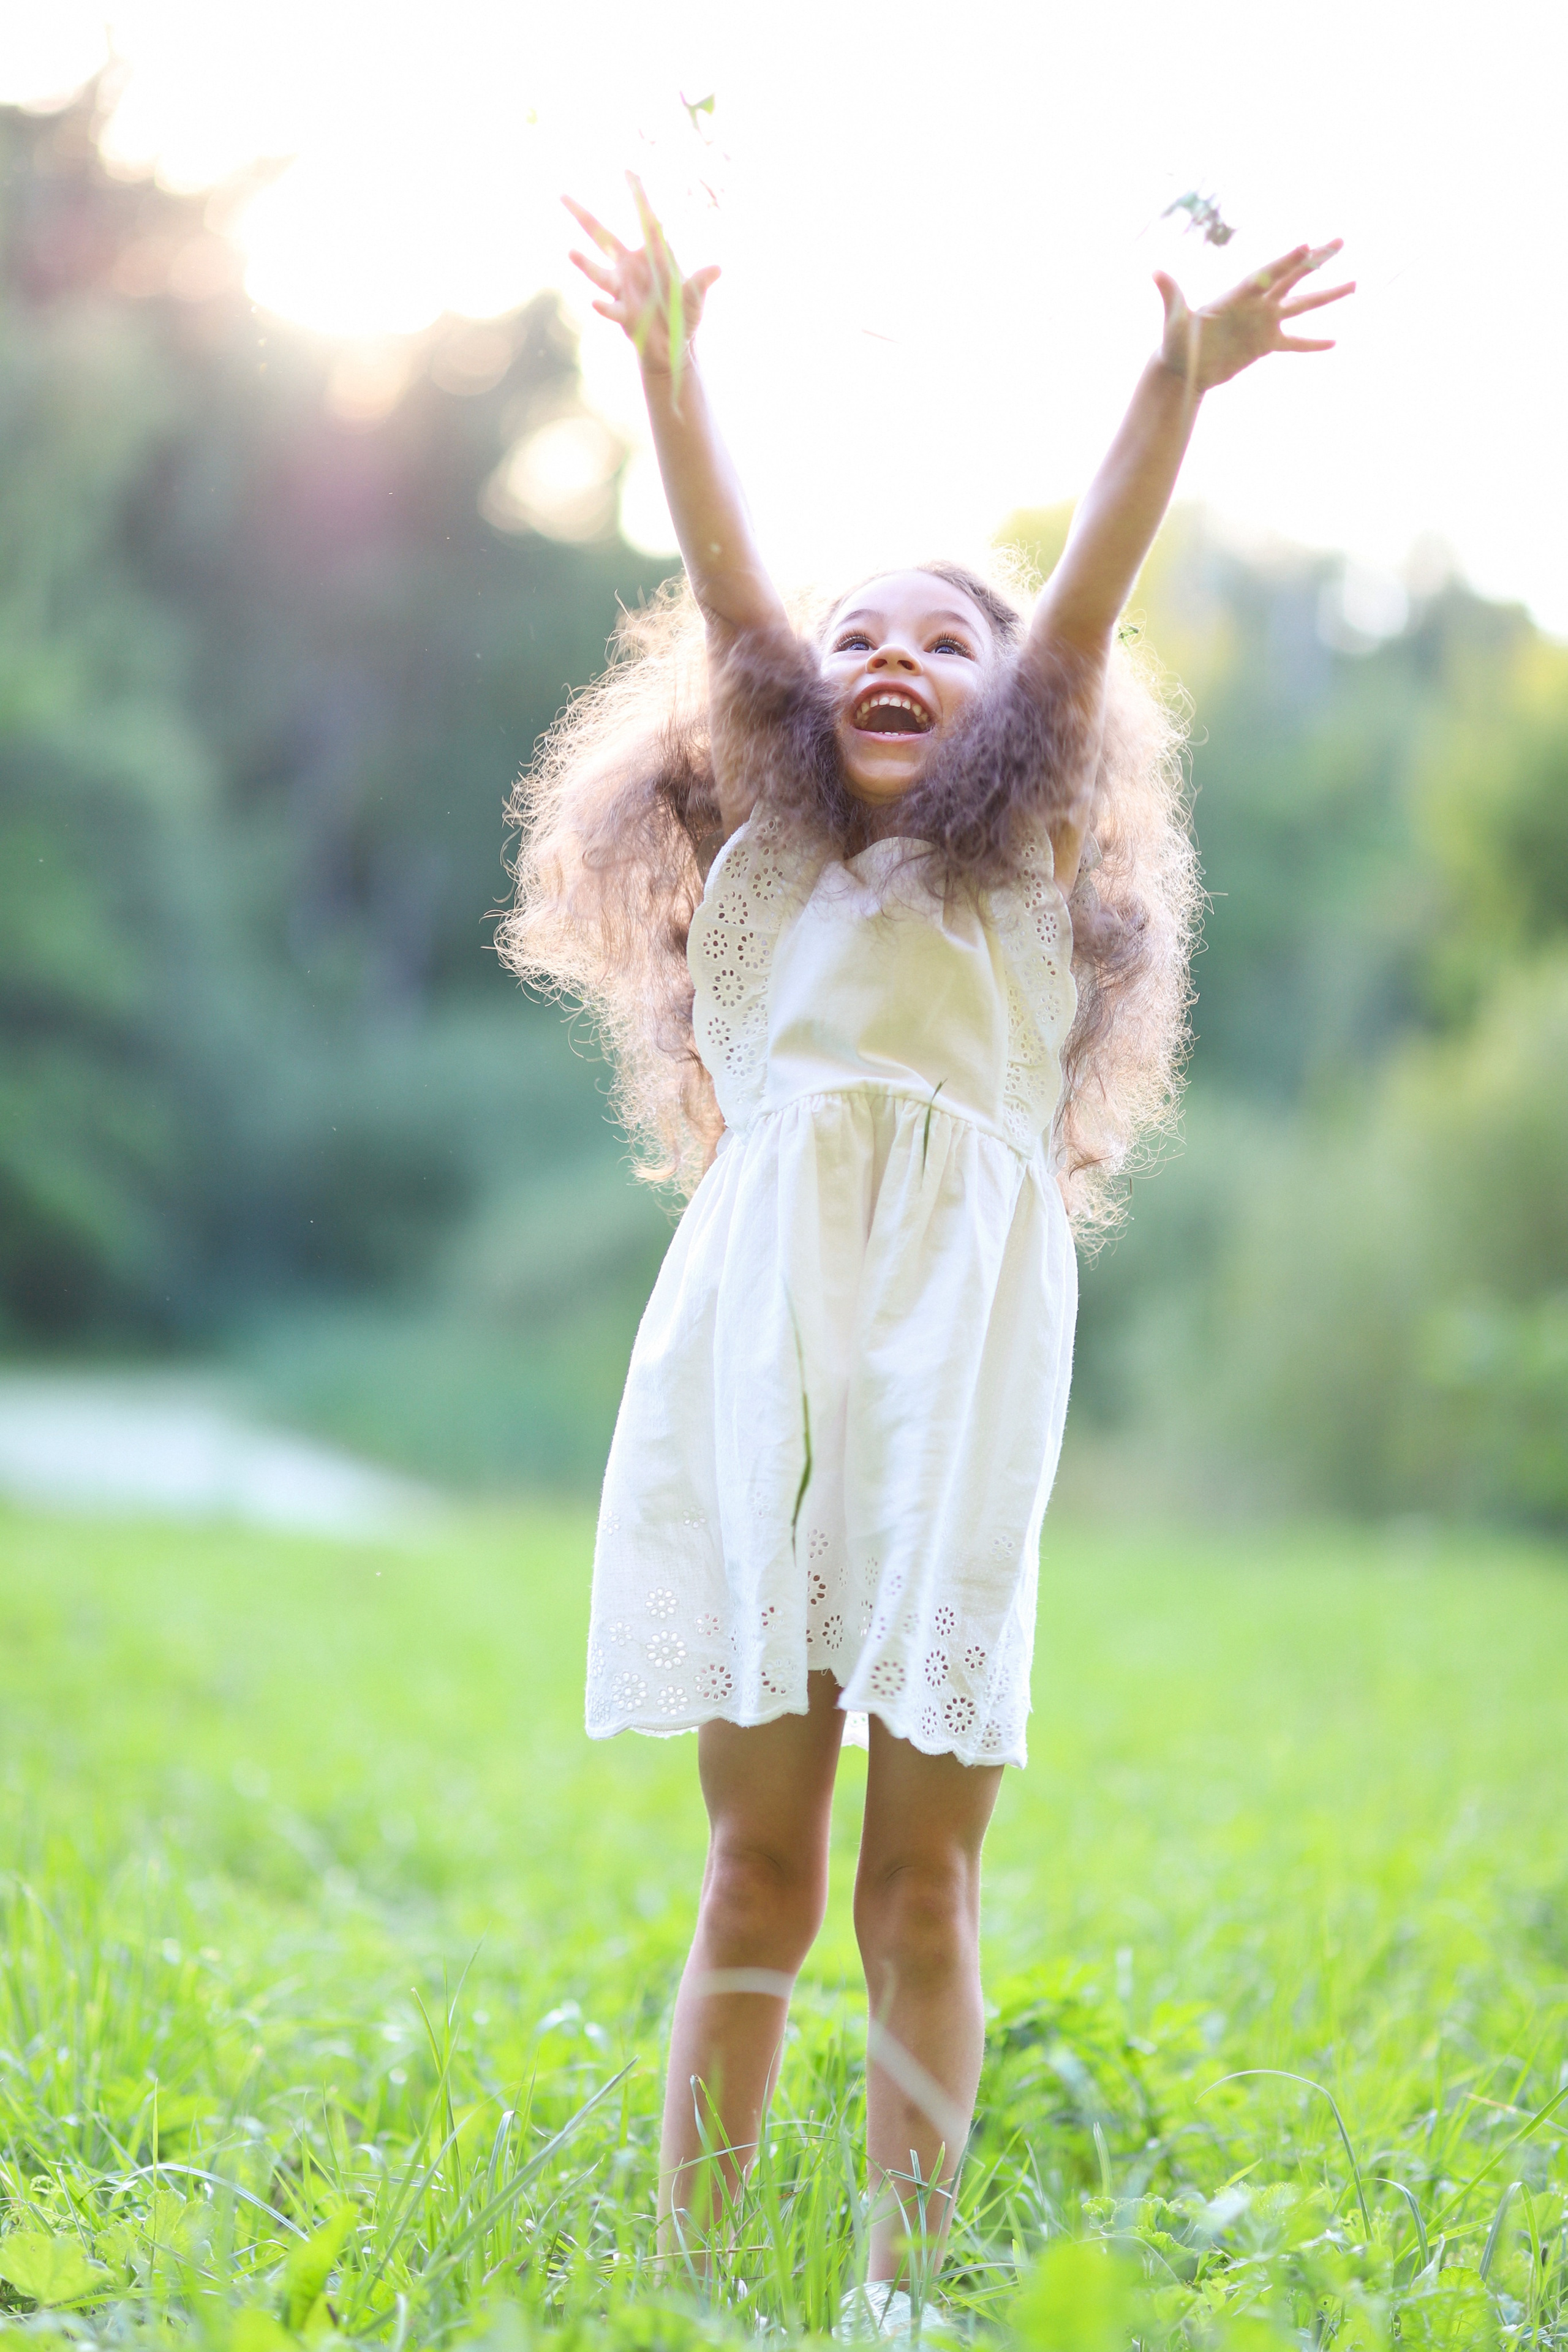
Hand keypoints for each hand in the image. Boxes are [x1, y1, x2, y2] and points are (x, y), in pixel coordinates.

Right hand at [564, 175, 720, 379]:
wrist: (674, 345)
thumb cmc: (684, 313)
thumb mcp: (695, 297)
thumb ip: (701, 282)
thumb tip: (718, 269)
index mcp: (651, 253)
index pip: (644, 218)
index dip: (637, 196)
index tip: (628, 170)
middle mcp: (629, 266)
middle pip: (601, 236)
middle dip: (582, 215)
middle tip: (561, 195)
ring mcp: (622, 288)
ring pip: (598, 272)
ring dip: (585, 264)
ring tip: (570, 252)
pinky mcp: (622, 313)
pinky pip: (610, 308)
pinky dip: (604, 307)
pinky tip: (595, 303)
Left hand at [1155, 240, 1354, 393]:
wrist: (1181, 369)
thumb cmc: (1174, 344)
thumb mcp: (1173, 321)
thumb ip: (1170, 296)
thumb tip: (1153, 272)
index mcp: (1237, 295)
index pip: (1266, 274)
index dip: (1285, 261)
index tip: (1306, 245)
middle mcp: (1255, 303)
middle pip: (1291, 277)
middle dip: (1316, 261)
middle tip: (1341, 241)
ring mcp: (1263, 322)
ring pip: (1301, 305)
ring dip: (1327, 295)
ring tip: (1355, 283)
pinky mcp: (1264, 344)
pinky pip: (1294, 343)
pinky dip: (1312, 343)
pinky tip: (1335, 341)